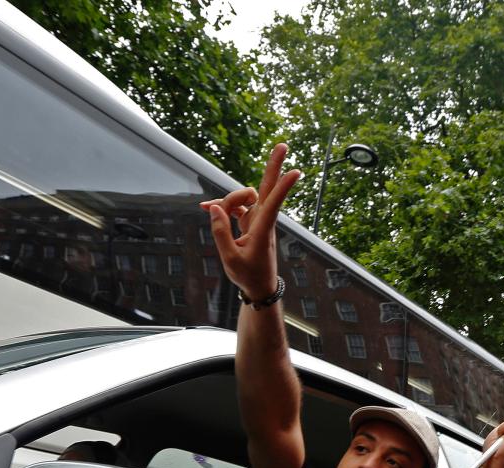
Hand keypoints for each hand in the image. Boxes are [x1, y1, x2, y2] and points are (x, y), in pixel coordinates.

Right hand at [200, 143, 301, 300]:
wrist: (259, 287)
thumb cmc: (248, 275)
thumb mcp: (229, 259)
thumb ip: (220, 233)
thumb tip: (215, 208)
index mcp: (262, 230)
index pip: (273, 203)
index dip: (283, 186)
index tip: (297, 171)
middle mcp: (263, 220)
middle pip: (267, 188)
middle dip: (274, 166)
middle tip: (283, 145)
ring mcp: (257, 219)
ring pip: (243, 197)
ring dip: (227, 199)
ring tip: (208, 210)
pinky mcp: (251, 222)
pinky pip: (236, 207)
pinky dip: (223, 206)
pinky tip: (207, 208)